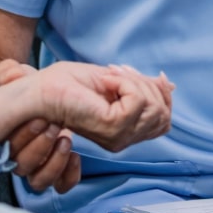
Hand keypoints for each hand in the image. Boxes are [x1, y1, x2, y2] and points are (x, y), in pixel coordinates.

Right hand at [0, 60, 80, 192]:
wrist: (59, 98)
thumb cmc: (40, 90)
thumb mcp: (27, 78)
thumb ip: (12, 73)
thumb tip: (10, 73)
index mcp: (11, 135)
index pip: (7, 147)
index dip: (21, 135)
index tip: (40, 117)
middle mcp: (23, 156)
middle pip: (21, 165)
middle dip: (39, 144)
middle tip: (55, 124)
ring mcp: (40, 167)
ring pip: (38, 180)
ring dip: (53, 160)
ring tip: (66, 138)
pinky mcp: (60, 174)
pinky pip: (61, 186)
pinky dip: (68, 175)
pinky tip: (76, 156)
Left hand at [36, 62, 174, 150]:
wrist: (42, 88)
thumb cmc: (68, 84)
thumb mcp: (114, 80)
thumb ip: (141, 86)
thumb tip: (170, 85)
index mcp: (125, 131)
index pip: (164, 119)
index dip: (159, 93)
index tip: (132, 75)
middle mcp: (124, 139)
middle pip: (163, 113)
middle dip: (146, 85)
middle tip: (116, 73)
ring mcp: (119, 137)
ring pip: (153, 106)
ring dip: (135, 82)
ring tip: (109, 77)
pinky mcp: (112, 128)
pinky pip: (137, 101)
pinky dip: (125, 83)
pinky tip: (106, 82)